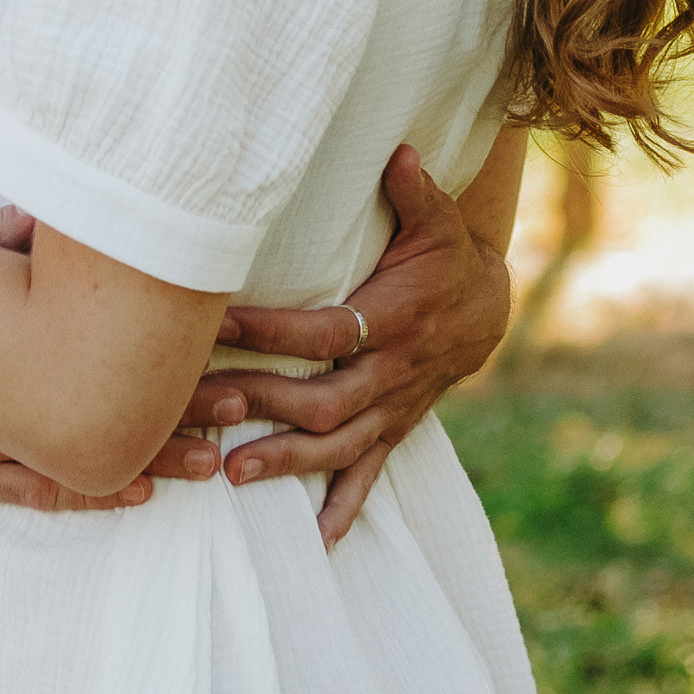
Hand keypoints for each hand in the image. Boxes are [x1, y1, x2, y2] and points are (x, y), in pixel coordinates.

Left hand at [154, 145, 510, 545]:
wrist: (490, 307)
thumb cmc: (448, 256)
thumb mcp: (440, 221)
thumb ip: (415, 191)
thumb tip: (399, 152)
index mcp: (395, 319)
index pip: (325, 331)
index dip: (272, 331)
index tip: (216, 326)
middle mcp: (392, 372)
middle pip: (323, 400)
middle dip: (263, 408)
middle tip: (204, 412)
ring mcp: (394, 408)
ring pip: (338, 445)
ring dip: (287, 462)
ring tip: (232, 474)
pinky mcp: (396, 429)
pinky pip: (371, 475)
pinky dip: (345, 508)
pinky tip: (314, 540)